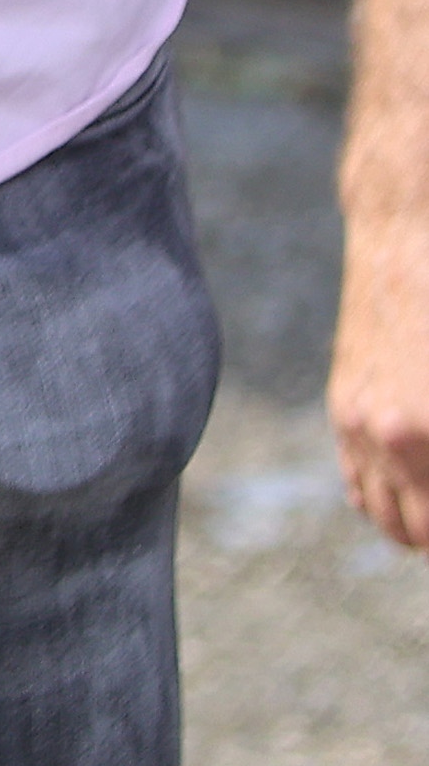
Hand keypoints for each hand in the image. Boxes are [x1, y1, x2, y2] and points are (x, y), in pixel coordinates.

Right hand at [333, 214, 428, 551]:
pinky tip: (415, 486)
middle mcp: (387, 439)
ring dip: (419, 524)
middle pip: (417, 534)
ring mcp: (358, 423)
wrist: (407, 231)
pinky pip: (358, 485)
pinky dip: (386, 500)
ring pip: (386, 520)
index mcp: (425, 433)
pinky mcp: (344, 405)